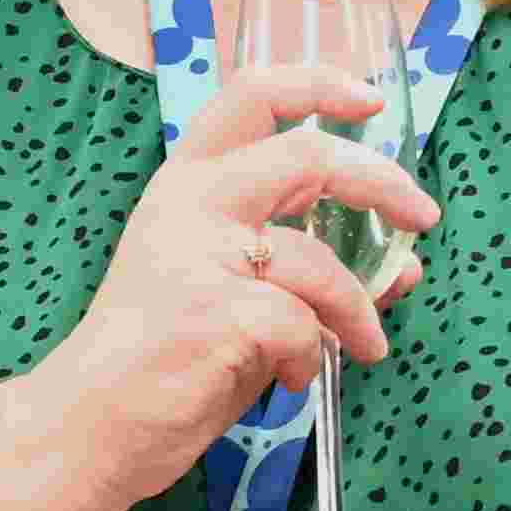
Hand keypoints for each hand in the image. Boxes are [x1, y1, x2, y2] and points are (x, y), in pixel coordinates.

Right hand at [25, 52, 428, 476]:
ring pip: (320, 262)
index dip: (319, 86)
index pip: (251, 95)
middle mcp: (191, 203)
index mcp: (186, 183)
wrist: (88, 424)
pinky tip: (291, 382)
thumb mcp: (231, 291)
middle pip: (309, 155)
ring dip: (358, 310)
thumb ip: (304, 269)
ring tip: (366, 347)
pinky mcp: (218, 311)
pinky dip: (312, 358)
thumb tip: (401, 268)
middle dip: (382, 183)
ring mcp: (201, 253)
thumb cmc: (160, 359)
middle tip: (422, 216)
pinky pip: (303, 325)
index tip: (370, 102)